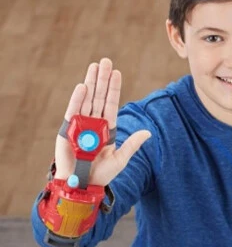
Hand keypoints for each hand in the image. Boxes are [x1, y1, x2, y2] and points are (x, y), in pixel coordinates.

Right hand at [53, 58, 151, 185]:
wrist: (83, 185)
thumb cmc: (102, 174)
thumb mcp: (121, 158)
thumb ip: (133, 144)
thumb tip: (148, 132)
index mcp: (107, 128)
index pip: (111, 104)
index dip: (114, 88)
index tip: (117, 73)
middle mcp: (94, 123)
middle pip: (99, 97)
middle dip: (103, 79)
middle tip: (106, 61)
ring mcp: (81, 124)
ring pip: (87, 99)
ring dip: (91, 82)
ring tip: (95, 66)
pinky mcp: (68, 130)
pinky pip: (73, 111)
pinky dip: (78, 99)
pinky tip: (83, 86)